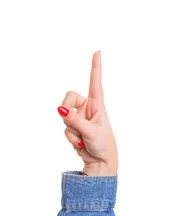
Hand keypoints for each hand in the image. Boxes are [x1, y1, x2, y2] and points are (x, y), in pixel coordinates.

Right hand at [58, 50, 117, 175]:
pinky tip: (80, 142)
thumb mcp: (91, 131)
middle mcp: (88, 108)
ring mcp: (79, 117)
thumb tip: (60, 108)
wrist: (100, 162)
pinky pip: (64, 127)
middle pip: (68, 98)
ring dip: (72, 129)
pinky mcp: (73, 126)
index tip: (98, 52)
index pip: (95, 82)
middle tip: (76, 125)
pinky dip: (70, 136)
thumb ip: (75, 119)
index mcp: (98, 105)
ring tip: (84, 137)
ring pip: (63, 115)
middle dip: (67, 110)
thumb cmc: (103, 145)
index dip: (95, 67)